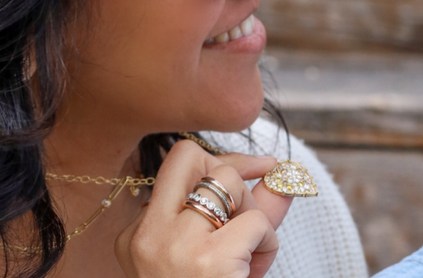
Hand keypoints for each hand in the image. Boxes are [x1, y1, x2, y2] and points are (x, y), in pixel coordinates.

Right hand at [115, 140, 293, 277]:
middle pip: (188, 156)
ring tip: (250, 255)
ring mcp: (173, 246)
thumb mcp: (223, 254)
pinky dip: (269, 242)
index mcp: (137, 238)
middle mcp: (146, 236)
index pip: (178, 169)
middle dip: (232, 167)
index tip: (261, 167)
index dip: (225, 163)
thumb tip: (284, 171)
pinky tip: (255, 270)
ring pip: (228, 181)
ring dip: (256, 214)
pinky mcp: (207, 261)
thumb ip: (251, 209)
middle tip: (253, 199)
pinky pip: (257, 220)